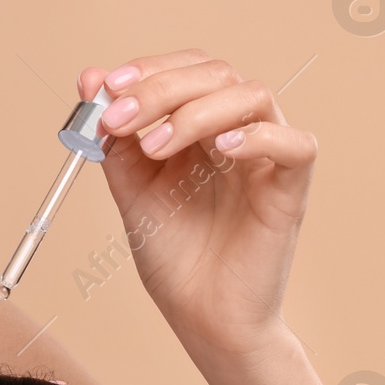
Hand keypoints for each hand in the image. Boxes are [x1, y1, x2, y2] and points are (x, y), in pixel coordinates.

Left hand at [79, 49, 317, 357]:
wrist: (201, 316)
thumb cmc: (173, 255)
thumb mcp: (129, 188)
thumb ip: (112, 138)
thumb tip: (89, 79)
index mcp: (202, 126)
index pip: (187, 69)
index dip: (149, 69)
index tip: (108, 87)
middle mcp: (238, 132)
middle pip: (217, 74)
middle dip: (161, 88)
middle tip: (119, 118)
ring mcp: (266, 158)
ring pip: (253, 96)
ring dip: (196, 111)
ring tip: (154, 146)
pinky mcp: (290, 189)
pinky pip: (295, 143)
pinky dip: (258, 136)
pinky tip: (220, 149)